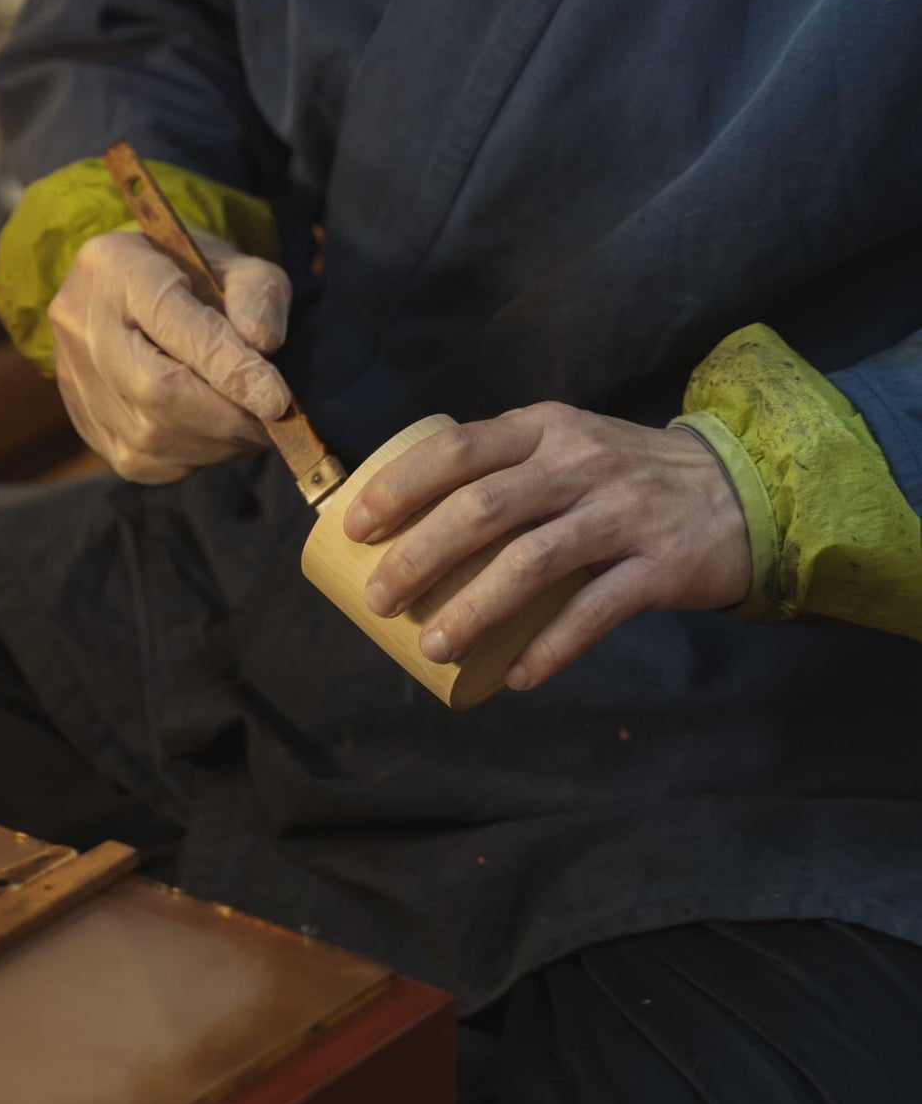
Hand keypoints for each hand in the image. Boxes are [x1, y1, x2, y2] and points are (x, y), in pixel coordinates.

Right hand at [48, 228, 291, 482]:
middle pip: (152, 388)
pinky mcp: (82, 421)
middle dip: (225, 416)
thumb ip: (256, 294)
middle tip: (273, 424)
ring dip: (213, 444)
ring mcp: (73, 376)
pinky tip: (213, 437)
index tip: (277, 400)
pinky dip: (190, 458)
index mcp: (117, 266)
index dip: (228, 368)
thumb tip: (263, 344)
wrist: (131, 294)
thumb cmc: (192, 276)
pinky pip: (139, 461)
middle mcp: (81, 321)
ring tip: (250, 429)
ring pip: (146, 435)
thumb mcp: (235, 265)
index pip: (172, 323)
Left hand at [342, 403, 751, 690]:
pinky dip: (549, 649)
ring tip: (432, 646)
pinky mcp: (661, 567)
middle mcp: (582, 463)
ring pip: (531, 563)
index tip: (356, 528)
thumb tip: (412, 518)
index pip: (457, 450)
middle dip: (419, 556)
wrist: (748, 491)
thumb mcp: (569, 445)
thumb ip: (506, 466)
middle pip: (483, 508)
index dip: (399, 487)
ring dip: (473, 610)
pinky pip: (594, 613)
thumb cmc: (628, 476)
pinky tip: (515, 676)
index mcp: (546, 427)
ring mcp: (624, 513)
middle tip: (379, 598)